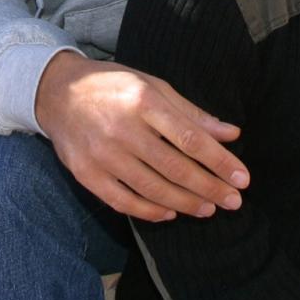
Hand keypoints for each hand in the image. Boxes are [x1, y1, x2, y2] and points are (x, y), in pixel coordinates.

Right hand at [34, 52, 249, 221]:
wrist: (56, 92)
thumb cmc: (113, 87)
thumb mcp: (153, 86)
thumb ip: (191, 113)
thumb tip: (231, 134)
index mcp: (142, 100)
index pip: (191, 138)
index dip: (220, 161)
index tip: (242, 178)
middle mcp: (122, 128)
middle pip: (175, 168)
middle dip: (210, 187)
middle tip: (234, 201)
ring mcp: (101, 154)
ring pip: (152, 189)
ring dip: (186, 203)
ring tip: (208, 209)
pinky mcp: (86, 174)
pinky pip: (123, 201)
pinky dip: (150, 212)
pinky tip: (171, 213)